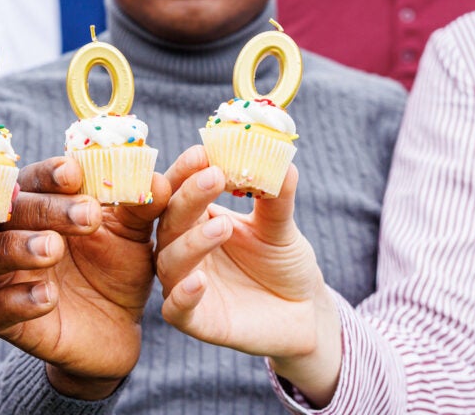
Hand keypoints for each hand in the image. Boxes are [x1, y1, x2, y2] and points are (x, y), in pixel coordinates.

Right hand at [0, 156, 170, 399]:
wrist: (118, 328)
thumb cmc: (117, 267)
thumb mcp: (134, 236)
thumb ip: (142, 207)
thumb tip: (156, 181)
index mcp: (39, 204)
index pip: (32, 179)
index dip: (48, 174)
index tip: (73, 173)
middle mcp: (10, 234)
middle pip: (7, 212)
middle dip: (45, 209)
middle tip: (87, 216)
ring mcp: (0, 277)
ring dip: (15, 248)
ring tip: (54, 249)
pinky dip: (13, 301)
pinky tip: (47, 297)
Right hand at [155, 146, 340, 400]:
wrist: (304, 312)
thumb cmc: (283, 262)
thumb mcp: (280, 227)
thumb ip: (276, 197)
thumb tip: (280, 159)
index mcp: (196, 220)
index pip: (179, 190)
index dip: (186, 171)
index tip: (204, 151)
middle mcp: (182, 250)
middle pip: (171, 220)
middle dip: (189, 197)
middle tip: (214, 176)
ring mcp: (185, 285)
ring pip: (170, 262)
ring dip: (192, 242)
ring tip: (223, 226)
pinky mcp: (196, 321)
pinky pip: (178, 310)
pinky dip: (184, 295)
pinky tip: (199, 282)